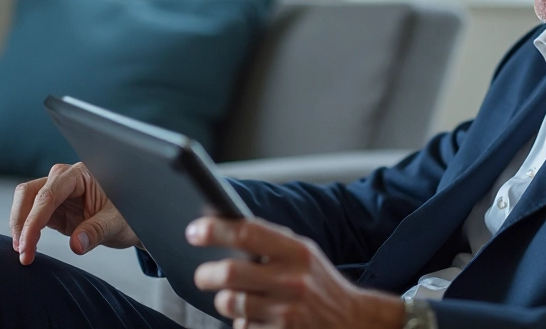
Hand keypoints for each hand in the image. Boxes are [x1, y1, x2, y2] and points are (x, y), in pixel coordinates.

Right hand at [10, 162, 139, 264]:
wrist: (133, 222)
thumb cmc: (130, 215)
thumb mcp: (118, 223)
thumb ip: (97, 231)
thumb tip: (76, 245)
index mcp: (82, 174)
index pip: (50, 193)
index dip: (34, 219)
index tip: (27, 243)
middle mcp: (66, 179)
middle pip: (30, 193)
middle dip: (21, 222)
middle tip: (23, 251)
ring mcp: (58, 193)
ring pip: (26, 202)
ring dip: (20, 226)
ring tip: (23, 253)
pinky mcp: (54, 208)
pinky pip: (31, 215)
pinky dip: (25, 231)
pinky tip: (26, 248)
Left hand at [188, 217, 404, 328]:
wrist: (351, 321)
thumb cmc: (318, 282)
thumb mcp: (304, 254)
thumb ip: (271, 242)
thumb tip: (223, 226)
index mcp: (298, 251)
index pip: (248, 233)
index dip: (215, 230)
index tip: (194, 231)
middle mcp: (292, 280)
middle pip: (230, 272)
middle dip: (206, 274)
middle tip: (202, 275)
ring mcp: (286, 313)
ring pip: (230, 303)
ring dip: (223, 300)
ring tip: (231, 297)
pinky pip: (242, 328)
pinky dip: (242, 322)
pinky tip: (256, 316)